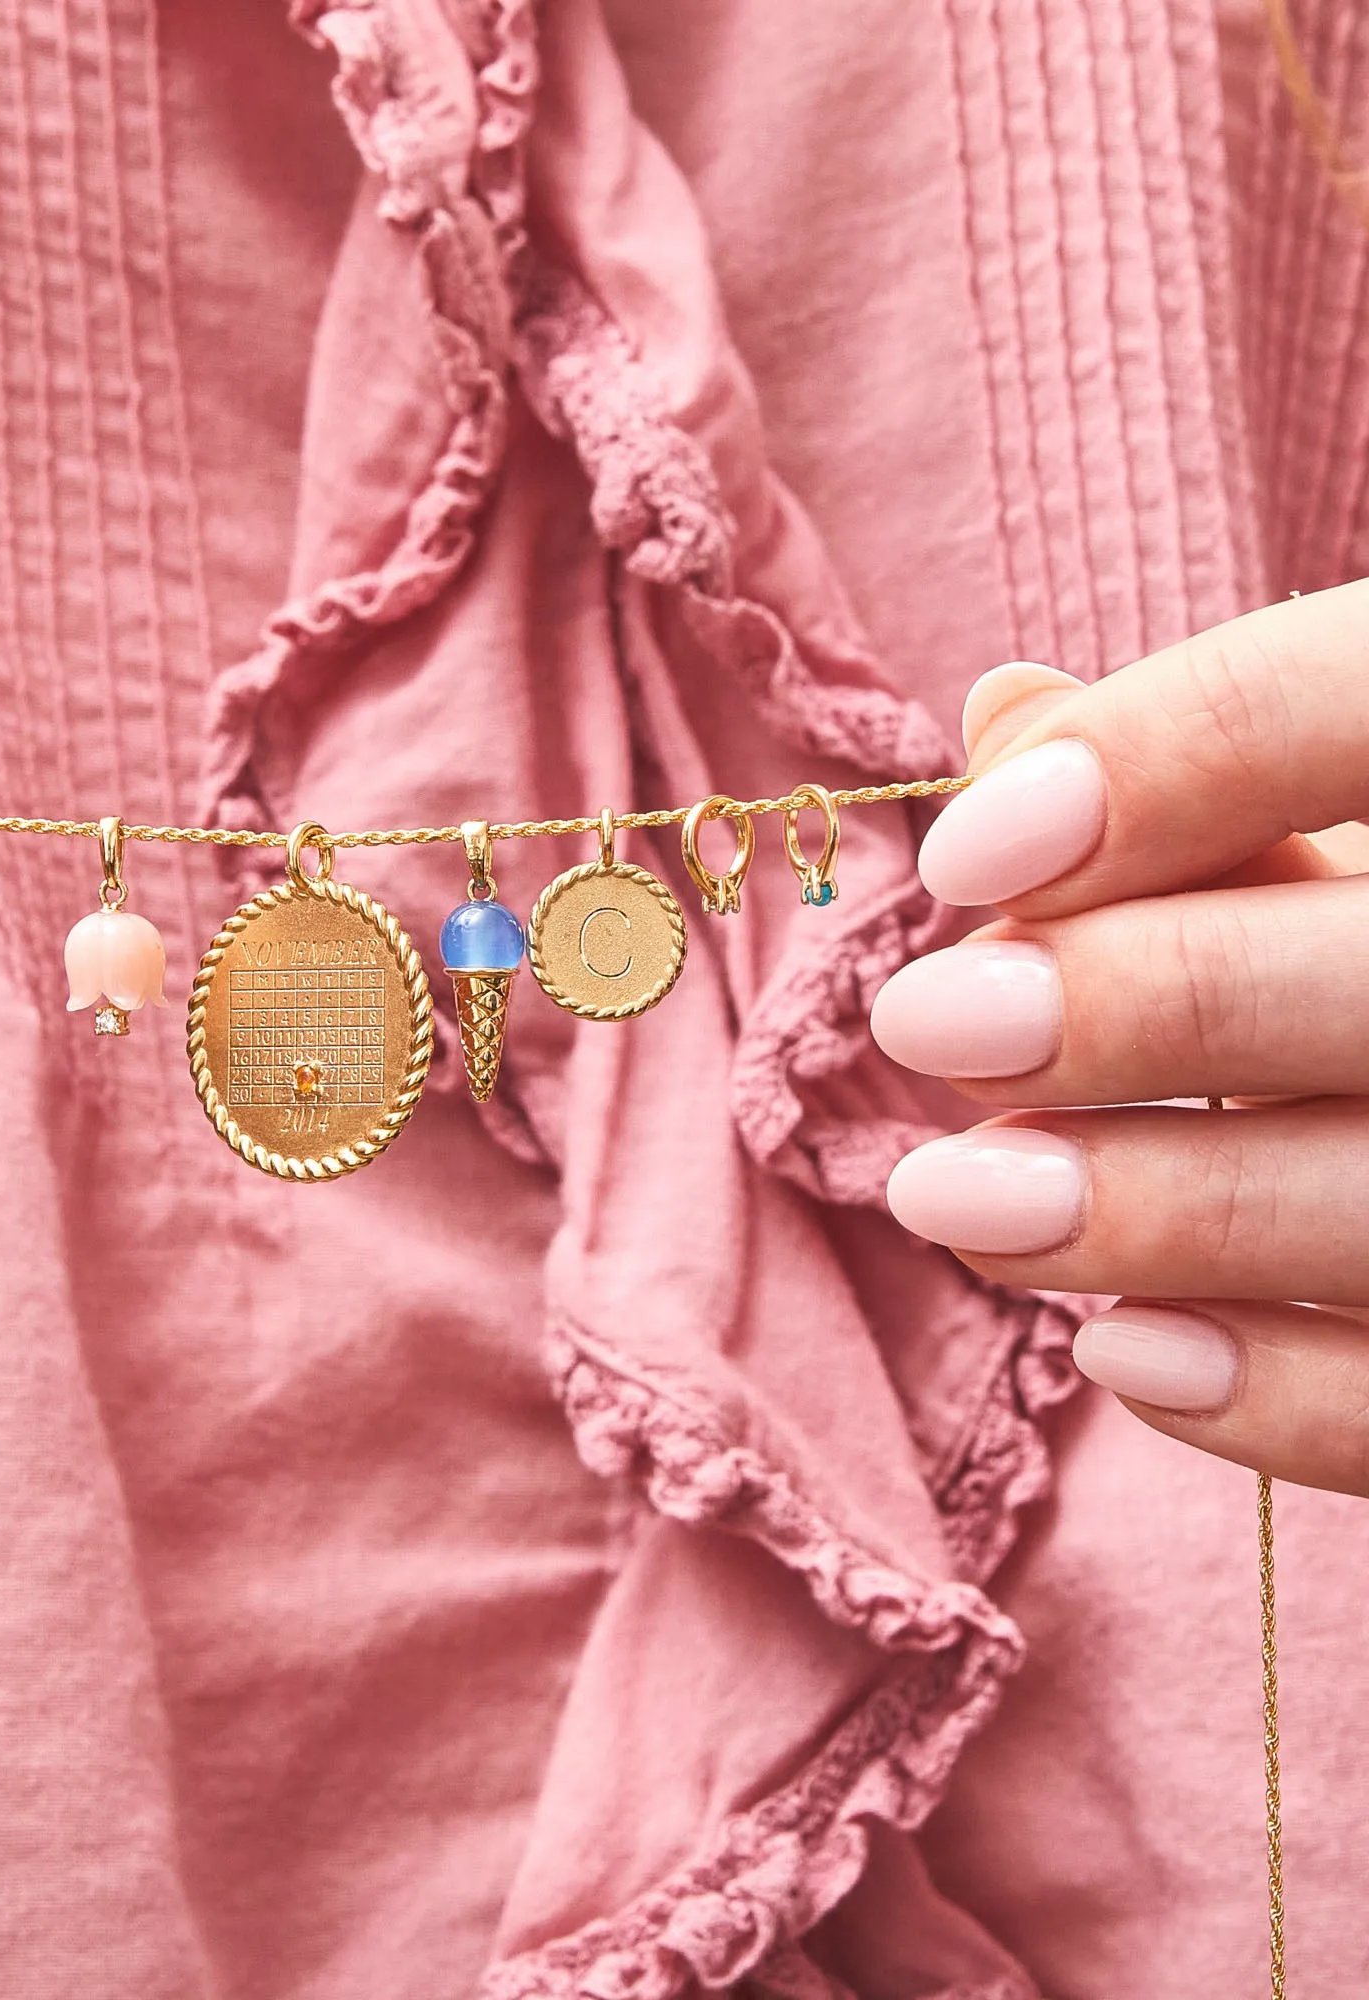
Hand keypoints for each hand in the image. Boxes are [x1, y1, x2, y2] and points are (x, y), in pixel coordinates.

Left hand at [871, 580, 1368, 1496]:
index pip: (1365, 699)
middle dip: (1132, 1003)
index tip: (961, 860)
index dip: (1163, 762)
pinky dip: (1275, 1394)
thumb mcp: (1365, 813)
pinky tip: (1120, 1353)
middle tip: (925, 1026)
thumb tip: (1007, 715)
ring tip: (952, 1198)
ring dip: (1148, 1212)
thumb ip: (1213, 772)